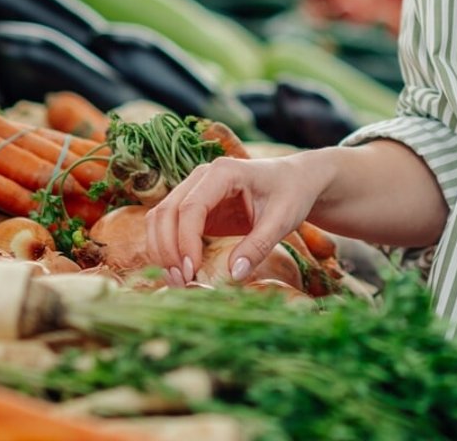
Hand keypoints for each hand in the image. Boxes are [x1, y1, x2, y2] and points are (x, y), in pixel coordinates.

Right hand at [145, 154, 323, 287]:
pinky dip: (167, 249)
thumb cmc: (291, 194)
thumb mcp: (282, 220)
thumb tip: (234, 275)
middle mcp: (202, 176)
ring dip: (161, 251)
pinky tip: (180, 272)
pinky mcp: (194, 207)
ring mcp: (195, 190)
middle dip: (168, 250)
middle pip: (167, 212)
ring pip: (160, 218)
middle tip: (182, 283)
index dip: (186, 241)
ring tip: (179, 281)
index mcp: (224, 172)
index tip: (192, 271)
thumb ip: (258, 246)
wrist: (296, 181)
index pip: (191, 207)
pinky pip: (169, 226)